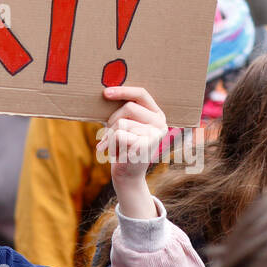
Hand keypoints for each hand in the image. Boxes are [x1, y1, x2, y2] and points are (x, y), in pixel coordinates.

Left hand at [101, 86, 166, 219]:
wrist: (127, 175)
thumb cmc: (122, 146)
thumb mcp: (123, 124)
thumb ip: (121, 109)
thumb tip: (107, 90)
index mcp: (157, 114)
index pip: (141, 93)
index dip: (123, 90)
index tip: (106, 92)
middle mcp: (161, 123)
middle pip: (128, 107)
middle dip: (112, 120)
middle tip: (110, 134)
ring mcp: (155, 134)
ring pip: (121, 122)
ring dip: (110, 135)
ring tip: (115, 146)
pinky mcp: (146, 145)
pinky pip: (118, 135)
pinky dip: (111, 144)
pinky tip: (116, 153)